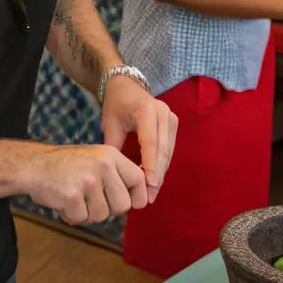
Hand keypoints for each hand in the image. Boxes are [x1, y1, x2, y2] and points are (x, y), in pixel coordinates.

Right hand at [22, 142, 148, 223]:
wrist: (32, 165)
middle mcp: (102, 165)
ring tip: (73, 197)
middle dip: (108, 210)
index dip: (138, 197)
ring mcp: (87, 180)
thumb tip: (140, 200)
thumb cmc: (65, 166)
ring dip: (86, 213)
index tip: (132, 204)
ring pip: (101, 215)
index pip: (138, 180)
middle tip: (91, 201)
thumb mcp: (94, 159)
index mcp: (110, 155)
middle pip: (122, 205)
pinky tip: (62, 202)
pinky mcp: (71, 195)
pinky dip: (71, 216)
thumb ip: (115, 175)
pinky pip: (81, 218)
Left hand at [100, 77, 177, 202]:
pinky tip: (154, 181)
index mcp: (146, 110)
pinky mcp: (173, 124)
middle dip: (156, 175)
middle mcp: (163, 113)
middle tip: (149, 197)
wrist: (126, 85)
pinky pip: (168, 149)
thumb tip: (116, 175)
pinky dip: (161, 165)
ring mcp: (171, 118)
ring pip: (168, 152)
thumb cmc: (115, 105)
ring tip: (151, 194)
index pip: (151, 142)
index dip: (150, 165)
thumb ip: (114, 147)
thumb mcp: (109, 124)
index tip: (149, 185)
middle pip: (163, 150)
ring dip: (160, 173)